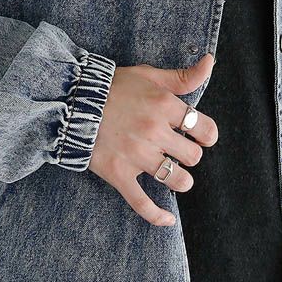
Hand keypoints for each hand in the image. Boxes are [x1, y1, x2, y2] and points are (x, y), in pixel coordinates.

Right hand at [88, 53, 218, 226]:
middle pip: (193, 157)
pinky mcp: (120, 174)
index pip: (204, 129)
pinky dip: (157, 215)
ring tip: (174, 174)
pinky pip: (143, 203)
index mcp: (164, 106)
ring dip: (181, 179)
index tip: (199, 136)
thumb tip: (210, 62)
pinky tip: (168, 219)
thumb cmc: (112, 87)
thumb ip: (182, 76)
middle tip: (178, 151)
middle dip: (189, 155)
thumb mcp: (148, 75)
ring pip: (177, 179)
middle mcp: (154, 132)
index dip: (206, 135)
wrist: (71, 101)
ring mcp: (137, 156)